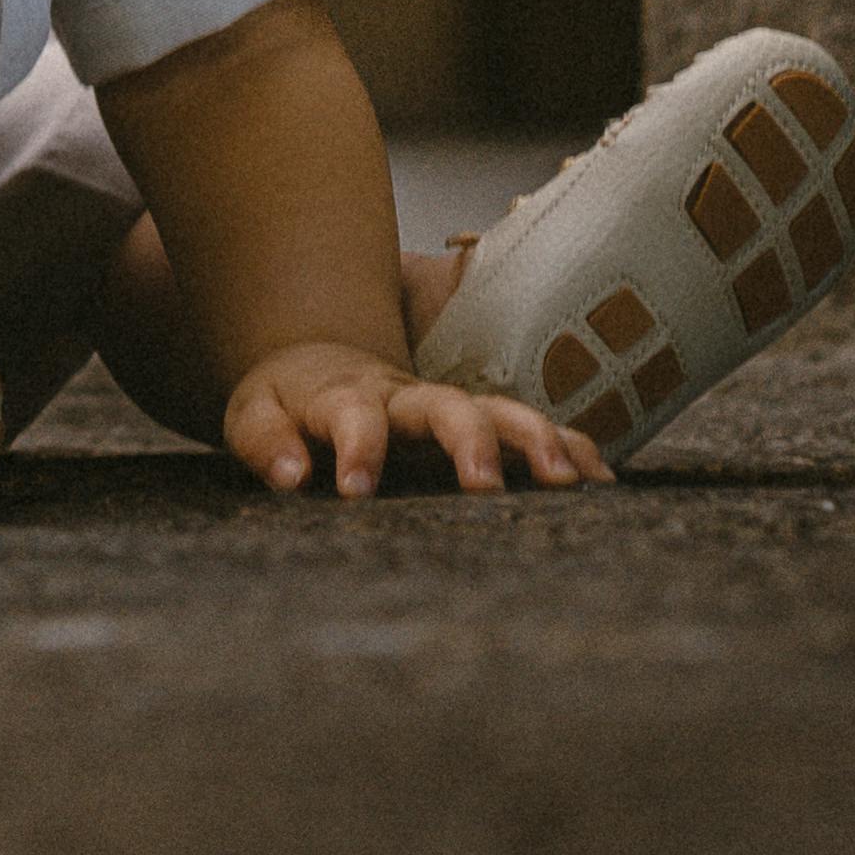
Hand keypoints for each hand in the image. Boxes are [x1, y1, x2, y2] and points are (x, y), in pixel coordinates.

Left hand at [220, 340, 614, 498]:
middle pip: (444, 404)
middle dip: (468, 440)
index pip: (352, 415)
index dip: (357, 448)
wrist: (318, 362)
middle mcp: (405, 397)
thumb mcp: (253, 416)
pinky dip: (569, 447)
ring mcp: (448, 409)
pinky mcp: (480, 427)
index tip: (354, 491)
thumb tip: (291, 477)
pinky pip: (532, 430)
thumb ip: (266, 443)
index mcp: (344, 396)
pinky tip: (602, 479)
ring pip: (500, 411)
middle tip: (485, 486)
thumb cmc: (286, 402)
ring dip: (536, 440)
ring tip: (570, 479)